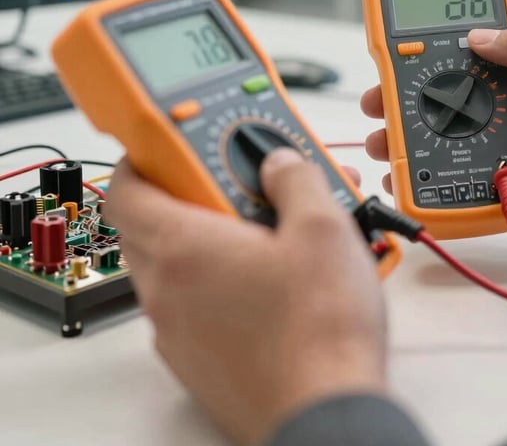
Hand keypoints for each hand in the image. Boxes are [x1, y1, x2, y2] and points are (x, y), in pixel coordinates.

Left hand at [106, 149, 386, 444]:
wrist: (324, 414)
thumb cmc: (319, 331)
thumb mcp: (324, 228)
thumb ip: (297, 178)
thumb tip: (281, 163)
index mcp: (184, 249)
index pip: (128, 189)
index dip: (146, 158)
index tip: (175, 145)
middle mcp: (167, 292)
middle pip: (152, 224)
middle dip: (192, 194)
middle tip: (243, 184)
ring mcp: (179, 332)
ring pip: (175, 265)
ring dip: (210, 237)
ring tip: (271, 232)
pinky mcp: (198, 360)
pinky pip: (193, 303)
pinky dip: (218, 279)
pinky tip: (271, 280)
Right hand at [362, 23, 506, 269]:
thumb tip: (480, 37)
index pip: (481, 54)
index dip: (440, 53)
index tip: (403, 54)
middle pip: (459, 99)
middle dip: (415, 101)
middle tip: (380, 105)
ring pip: (462, 138)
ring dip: (423, 141)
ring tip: (389, 145)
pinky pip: (479, 176)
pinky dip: (449, 179)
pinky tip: (421, 181)